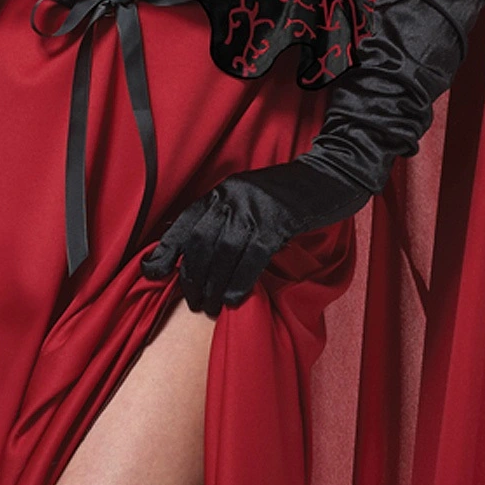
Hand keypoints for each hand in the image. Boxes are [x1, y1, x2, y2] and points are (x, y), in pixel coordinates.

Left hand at [140, 157, 369, 315]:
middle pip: (201, 243)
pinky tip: (234, 299)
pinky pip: (251, 258)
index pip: (185, 223)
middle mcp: (232, 196)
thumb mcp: (249, 200)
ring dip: (214, 286)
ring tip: (212, 307)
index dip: (167, 251)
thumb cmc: (288, 196)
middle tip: (195, 303)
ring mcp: (254, 208)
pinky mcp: (277, 221)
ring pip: (223, 254)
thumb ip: (225, 219)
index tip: (153, 274)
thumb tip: (196, 253)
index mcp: (222, 191)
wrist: (330, 177)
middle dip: (193, 278)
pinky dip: (239, 282)